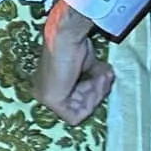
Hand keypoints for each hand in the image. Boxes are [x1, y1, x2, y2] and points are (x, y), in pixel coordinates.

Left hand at [29, 1, 114, 124]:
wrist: (68, 35)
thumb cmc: (75, 44)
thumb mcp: (86, 65)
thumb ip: (91, 77)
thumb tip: (104, 81)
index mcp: (51, 85)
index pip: (76, 100)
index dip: (93, 89)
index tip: (102, 74)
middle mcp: (45, 93)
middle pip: (79, 106)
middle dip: (97, 91)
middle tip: (105, 74)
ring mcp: (47, 98)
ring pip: (80, 110)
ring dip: (98, 92)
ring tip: (103, 73)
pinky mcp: (52, 100)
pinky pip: (76, 115)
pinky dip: (92, 100)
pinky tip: (97, 80)